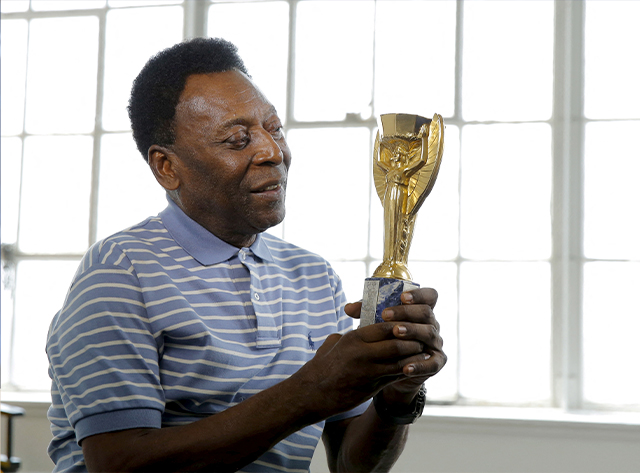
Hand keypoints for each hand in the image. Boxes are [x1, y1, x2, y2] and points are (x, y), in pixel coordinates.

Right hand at [292, 315, 425, 419]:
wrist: (312, 393)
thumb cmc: (321, 367)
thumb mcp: (334, 344)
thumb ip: (350, 335)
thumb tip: (359, 328)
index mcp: (354, 338)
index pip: (385, 326)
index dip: (400, 324)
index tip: (409, 322)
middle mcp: (362, 353)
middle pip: (397, 342)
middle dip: (412, 339)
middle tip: (421, 337)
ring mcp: (368, 371)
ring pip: (400, 360)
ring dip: (414, 356)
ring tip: (423, 351)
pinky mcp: (372, 387)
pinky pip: (395, 376)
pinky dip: (407, 370)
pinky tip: (414, 368)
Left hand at [345, 288, 446, 402]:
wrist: (391, 368)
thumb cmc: (385, 337)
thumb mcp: (377, 322)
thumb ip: (366, 312)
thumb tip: (348, 308)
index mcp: (420, 310)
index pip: (429, 296)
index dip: (419, 294)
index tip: (402, 296)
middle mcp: (431, 324)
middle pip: (425, 313)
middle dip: (405, 312)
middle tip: (385, 315)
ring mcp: (435, 343)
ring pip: (428, 333)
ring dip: (411, 331)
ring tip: (395, 332)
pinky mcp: (437, 362)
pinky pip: (432, 363)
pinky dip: (420, 365)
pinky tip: (406, 367)